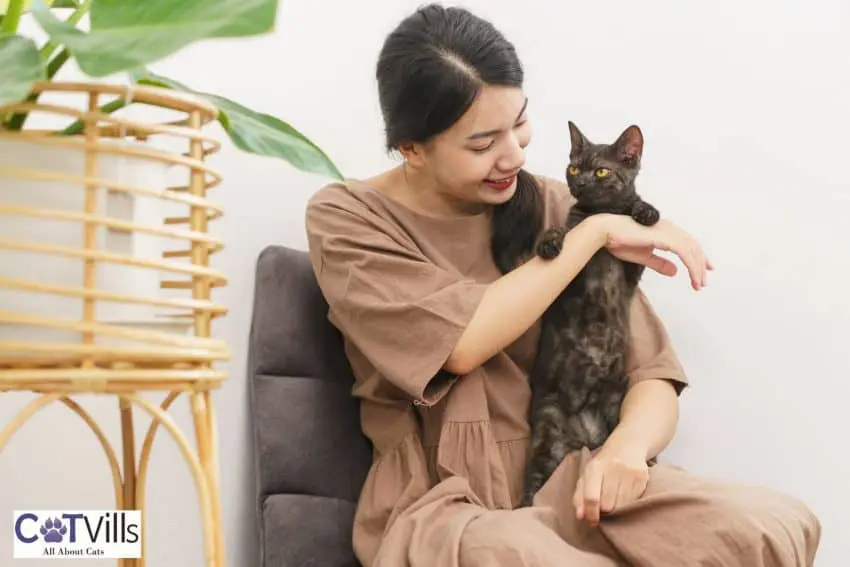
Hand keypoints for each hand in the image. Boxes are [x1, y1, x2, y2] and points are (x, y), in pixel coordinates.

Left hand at [573, 442, 649, 526]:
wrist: (627, 447)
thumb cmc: (602, 468)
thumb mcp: (586, 478)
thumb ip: (579, 498)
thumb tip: (580, 516)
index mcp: (594, 468)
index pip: (591, 498)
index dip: (591, 514)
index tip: (592, 522)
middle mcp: (612, 467)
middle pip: (608, 505)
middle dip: (605, 511)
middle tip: (605, 506)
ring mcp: (628, 471)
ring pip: (622, 505)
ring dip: (617, 508)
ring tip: (615, 500)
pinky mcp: (641, 476)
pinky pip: (634, 501)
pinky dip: (628, 503)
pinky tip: (625, 494)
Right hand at [591, 215, 712, 290]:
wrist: (607, 232)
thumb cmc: (620, 241)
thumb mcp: (644, 256)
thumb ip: (660, 263)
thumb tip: (675, 272)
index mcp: (666, 230)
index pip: (688, 243)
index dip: (698, 257)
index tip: (705, 270)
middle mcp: (671, 228)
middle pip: (694, 247)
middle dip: (700, 266)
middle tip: (702, 283)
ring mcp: (669, 232)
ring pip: (692, 251)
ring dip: (697, 269)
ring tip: (698, 285)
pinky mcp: (665, 238)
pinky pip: (685, 254)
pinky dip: (692, 267)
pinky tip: (693, 278)